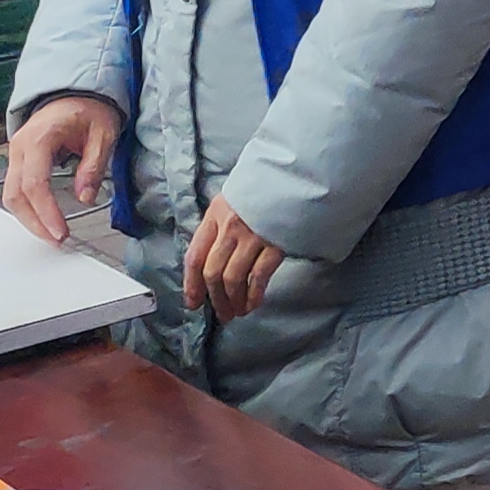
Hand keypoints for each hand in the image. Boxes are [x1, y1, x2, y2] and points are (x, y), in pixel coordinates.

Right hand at [2, 97, 124, 245]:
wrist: (75, 91)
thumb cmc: (89, 108)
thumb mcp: (103, 133)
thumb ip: (93, 165)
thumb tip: (85, 197)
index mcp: (39, 138)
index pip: (35, 183)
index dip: (46, 211)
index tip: (61, 231)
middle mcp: (20, 147)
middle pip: (16, 194)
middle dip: (34, 221)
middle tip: (57, 240)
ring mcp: (16, 153)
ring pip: (11, 194)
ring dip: (28, 218)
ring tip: (52, 235)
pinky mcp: (20, 160)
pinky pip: (17, 188)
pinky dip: (27, 207)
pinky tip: (43, 219)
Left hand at [181, 197, 284, 321]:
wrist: (298, 175)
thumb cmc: (266, 189)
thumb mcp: (234, 199)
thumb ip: (221, 225)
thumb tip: (211, 260)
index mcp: (216, 214)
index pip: (195, 256)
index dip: (191, 284)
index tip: (193, 302)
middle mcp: (231, 226)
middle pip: (213, 271)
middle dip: (215, 298)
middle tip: (221, 313)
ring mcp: (254, 235)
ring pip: (233, 278)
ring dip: (233, 300)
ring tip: (236, 312)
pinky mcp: (277, 242)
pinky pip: (259, 276)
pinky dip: (254, 294)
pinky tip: (253, 303)